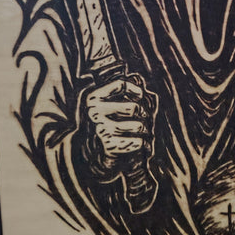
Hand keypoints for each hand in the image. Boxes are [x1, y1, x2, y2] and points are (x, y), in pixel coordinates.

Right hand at [77, 70, 157, 212]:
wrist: (89, 154)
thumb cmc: (104, 124)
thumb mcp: (106, 105)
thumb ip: (121, 92)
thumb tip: (139, 80)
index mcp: (93, 98)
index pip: (121, 84)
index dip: (136, 89)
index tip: (141, 96)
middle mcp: (95, 112)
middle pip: (134, 107)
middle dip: (145, 114)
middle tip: (145, 118)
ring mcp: (101, 129)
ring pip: (138, 125)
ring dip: (145, 130)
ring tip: (143, 132)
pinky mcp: (109, 146)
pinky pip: (138, 142)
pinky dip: (143, 144)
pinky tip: (140, 144)